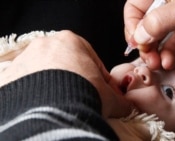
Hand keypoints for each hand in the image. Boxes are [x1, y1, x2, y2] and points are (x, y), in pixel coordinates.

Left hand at [0, 30, 130, 117]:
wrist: (54, 109)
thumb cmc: (83, 94)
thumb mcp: (110, 97)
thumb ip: (120, 99)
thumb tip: (127, 105)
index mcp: (72, 41)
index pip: (91, 60)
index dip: (99, 79)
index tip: (101, 92)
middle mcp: (46, 45)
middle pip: (67, 65)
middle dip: (77, 82)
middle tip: (83, 99)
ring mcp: (27, 60)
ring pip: (47, 74)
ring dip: (56, 88)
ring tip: (65, 105)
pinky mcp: (13, 77)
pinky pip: (29, 85)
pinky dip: (39, 95)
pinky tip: (48, 106)